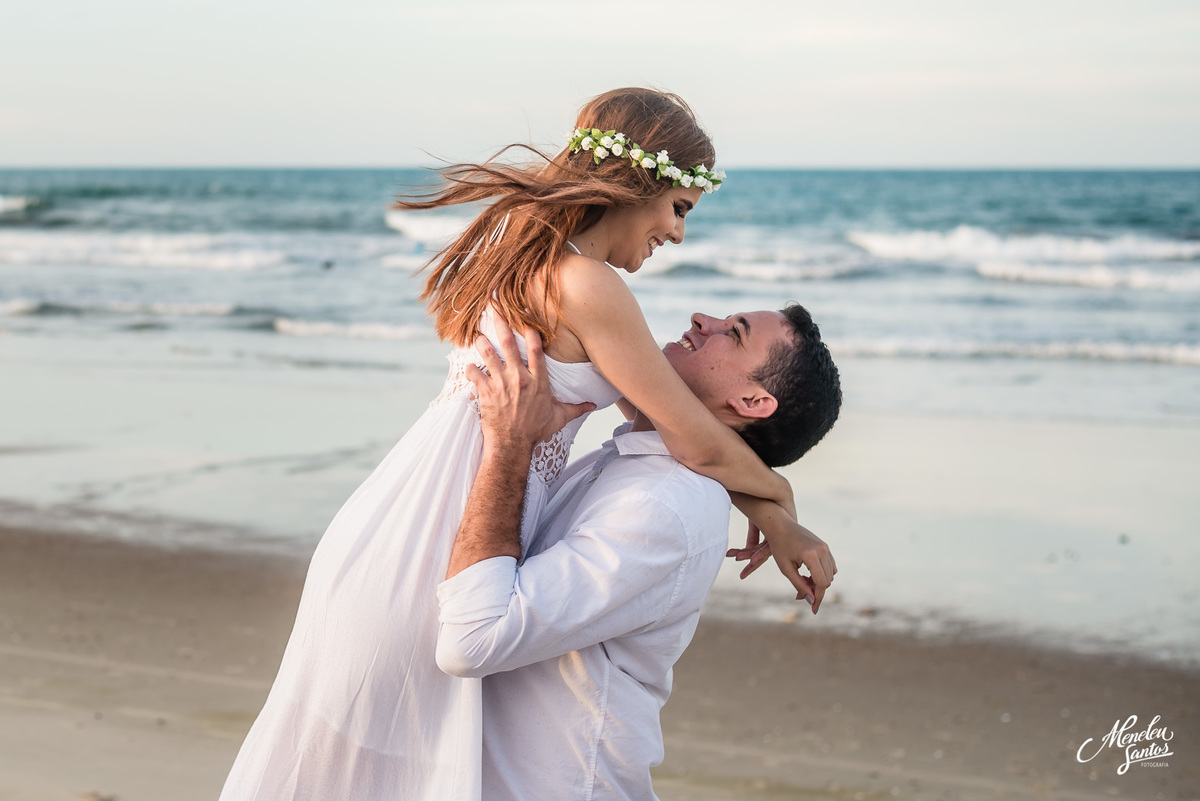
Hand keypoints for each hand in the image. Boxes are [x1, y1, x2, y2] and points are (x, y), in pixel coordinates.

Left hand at [466, 324, 594, 449]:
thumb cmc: (535, 432)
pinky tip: (469, 365)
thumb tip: (593, 406)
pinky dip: (470, 368)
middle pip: (509, 345)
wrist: (513, 445)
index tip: (525, 317)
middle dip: (501, 325)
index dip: (531, 331)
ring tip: (477, 334)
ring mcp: (501, 384)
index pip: (537, 350)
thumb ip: (576, 408)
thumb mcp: (559, 418)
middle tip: (494, 309)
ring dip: (482, 343)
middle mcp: (520, 378)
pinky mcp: (486, 392)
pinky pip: (475, 374)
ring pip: (489, 355)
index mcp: (538, 381)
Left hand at [726, 517, 835, 612]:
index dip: (817, 598)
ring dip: (819, 582)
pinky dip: (822, 574)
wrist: (780, 525)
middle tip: (799, 594)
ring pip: (830, 575)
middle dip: (815, 590)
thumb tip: (811, 600)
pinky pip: (830, 566)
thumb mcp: (786, 569)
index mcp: (811, 555)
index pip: (821, 584)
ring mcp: (825, 547)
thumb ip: (799, 585)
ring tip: (802, 581)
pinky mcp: (825, 546)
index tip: (813, 610)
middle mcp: (822, 550)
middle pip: (827, 581)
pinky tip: (808, 574)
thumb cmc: (779, 547)